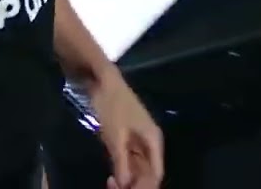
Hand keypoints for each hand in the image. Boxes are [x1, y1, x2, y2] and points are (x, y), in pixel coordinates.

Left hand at [89, 71, 163, 188]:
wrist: (103, 83)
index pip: (156, 173)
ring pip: (138, 170)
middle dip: (135, 185)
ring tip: (111, 185)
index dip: (145, 187)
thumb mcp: (116, 136)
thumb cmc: (113, 106)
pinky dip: (122, 171)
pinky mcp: (127, 140)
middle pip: (148, 173)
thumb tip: (125, 185)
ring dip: (128, 181)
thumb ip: (121, 162)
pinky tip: (111, 179)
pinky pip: (129, 162)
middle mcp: (150, 143)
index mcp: (153, 141)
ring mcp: (139, 142)